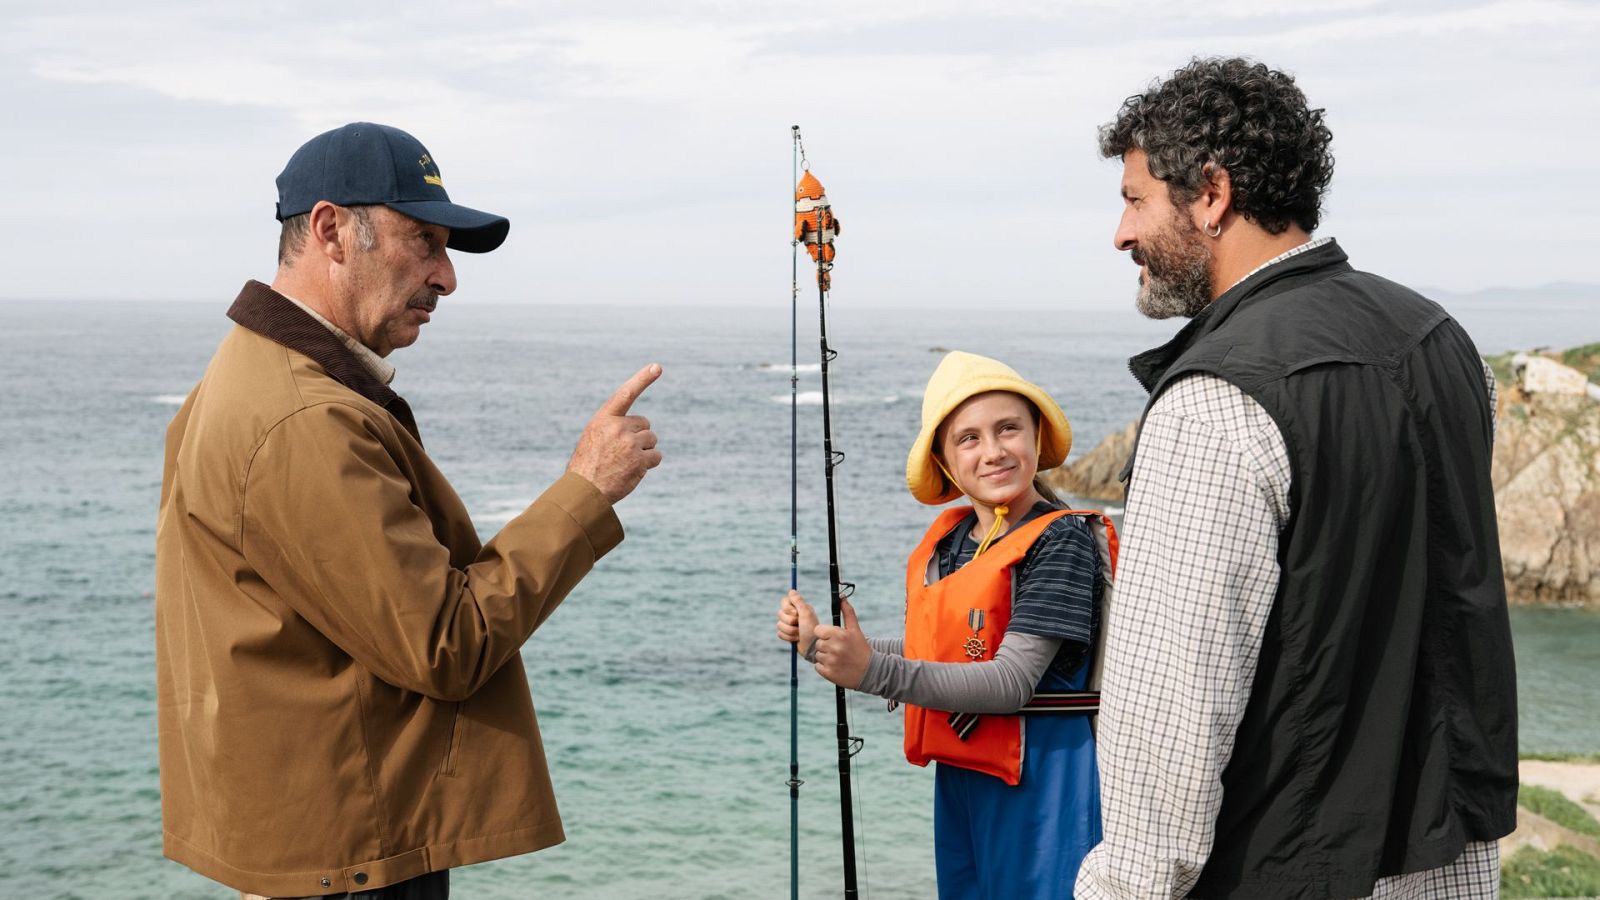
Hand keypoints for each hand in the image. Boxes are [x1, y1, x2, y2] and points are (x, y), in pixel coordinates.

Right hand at [567, 364, 662, 502]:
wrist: (583, 491)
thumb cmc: (587, 465)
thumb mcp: (594, 438)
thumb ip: (613, 427)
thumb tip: (643, 428)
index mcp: (604, 418)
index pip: (625, 394)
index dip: (642, 379)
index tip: (657, 366)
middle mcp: (617, 427)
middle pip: (645, 425)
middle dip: (639, 437)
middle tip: (623, 452)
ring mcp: (630, 443)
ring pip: (651, 441)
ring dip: (644, 451)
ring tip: (625, 463)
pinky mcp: (640, 460)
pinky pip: (656, 456)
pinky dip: (649, 464)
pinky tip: (633, 470)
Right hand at [777, 590, 818, 649]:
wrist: (813, 647)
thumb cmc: (812, 629)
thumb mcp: (806, 613)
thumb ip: (798, 601)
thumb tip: (791, 590)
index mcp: (799, 607)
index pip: (784, 601)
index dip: (788, 608)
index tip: (796, 613)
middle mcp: (793, 614)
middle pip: (780, 613)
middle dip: (790, 622)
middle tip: (799, 625)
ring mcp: (790, 625)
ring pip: (779, 625)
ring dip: (790, 631)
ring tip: (799, 634)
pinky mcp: (787, 634)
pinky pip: (779, 634)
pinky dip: (788, 637)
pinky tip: (796, 639)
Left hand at [812, 599, 870, 689]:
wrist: (870, 671)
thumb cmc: (861, 648)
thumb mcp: (855, 629)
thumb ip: (847, 612)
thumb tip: (841, 597)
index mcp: (839, 635)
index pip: (818, 630)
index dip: (824, 633)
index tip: (833, 638)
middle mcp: (834, 648)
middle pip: (818, 643)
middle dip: (826, 645)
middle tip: (838, 649)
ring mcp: (831, 661)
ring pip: (817, 655)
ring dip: (825, 656)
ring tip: (838, 658)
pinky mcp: (829, 673)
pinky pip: (818, 667)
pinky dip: (824, 667)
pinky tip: (836, 666)